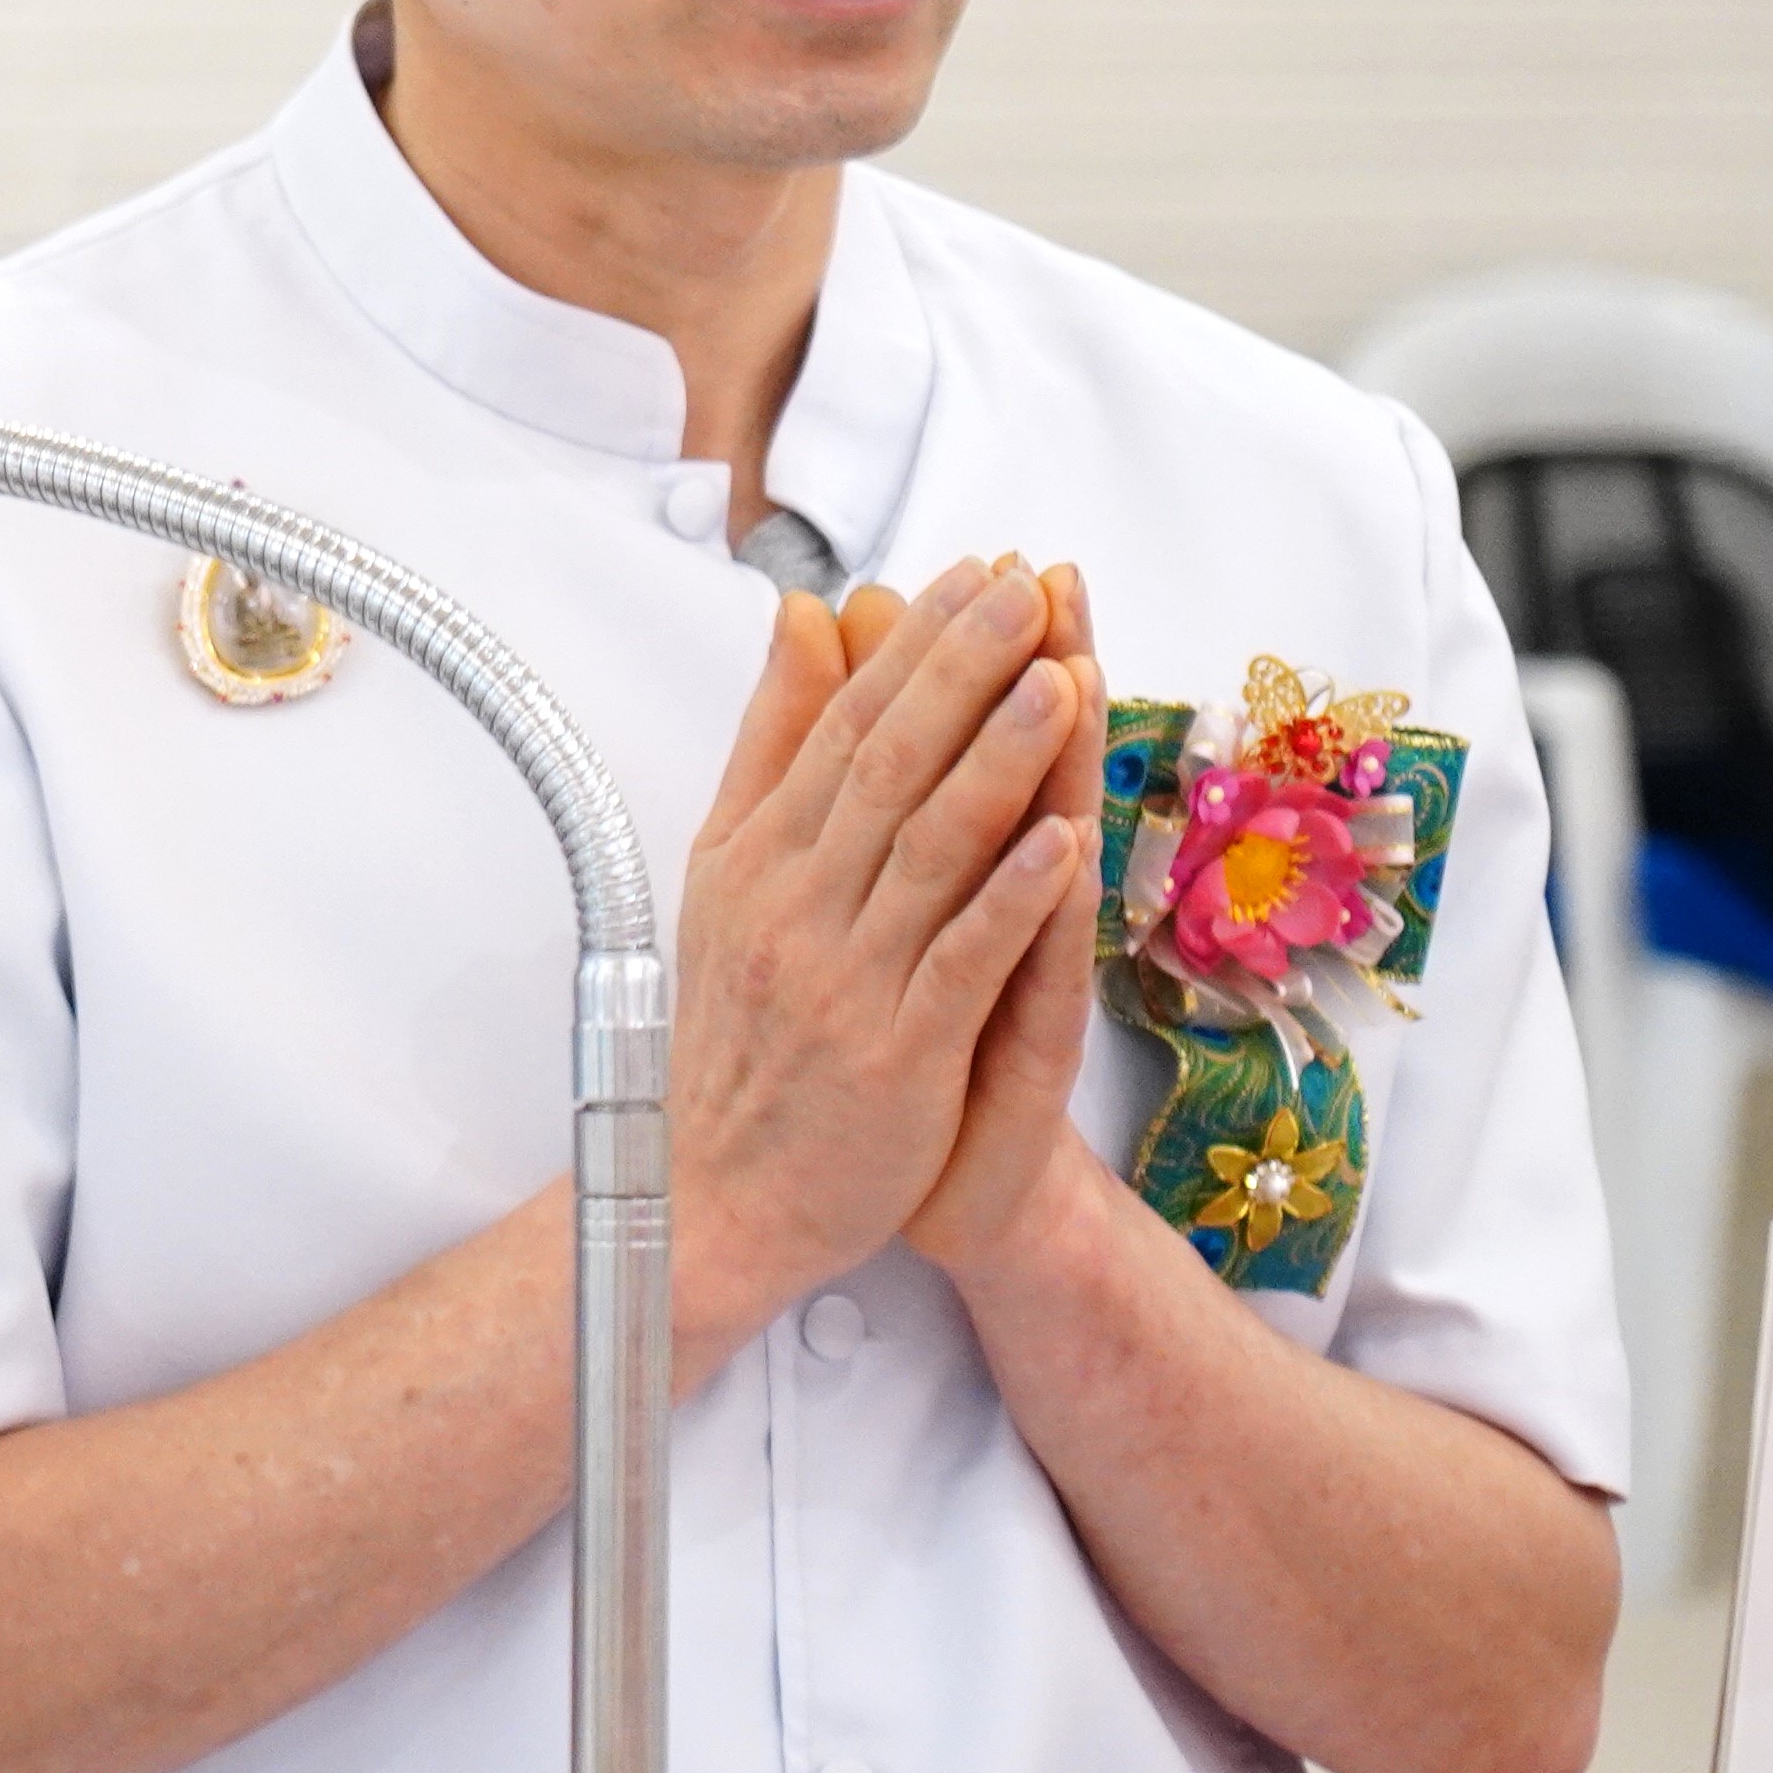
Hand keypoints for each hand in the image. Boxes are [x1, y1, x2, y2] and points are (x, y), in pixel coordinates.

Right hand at [663, 556, 1097, 1366]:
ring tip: (1058, 681)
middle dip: (961, 672)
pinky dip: (1009, 900)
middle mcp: (798, 903)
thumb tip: (803, 619)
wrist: (713, 1196)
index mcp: (760, 855)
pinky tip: (1059, 841)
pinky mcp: (896, 1052)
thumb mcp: (729, 871)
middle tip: (1026, 591)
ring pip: (929, 850)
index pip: (846, 727)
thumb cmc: (738, 1035)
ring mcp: (847, 977)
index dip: (915, 648)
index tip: (978, 576)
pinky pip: (959, 962)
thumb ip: (771, 745)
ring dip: (998, 762)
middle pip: (889, 767)